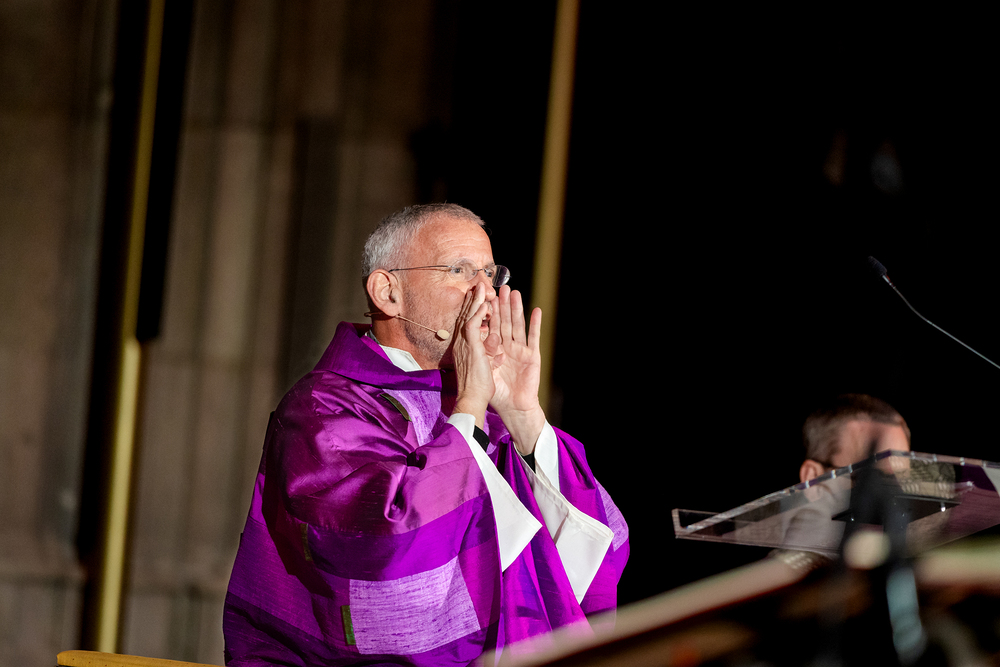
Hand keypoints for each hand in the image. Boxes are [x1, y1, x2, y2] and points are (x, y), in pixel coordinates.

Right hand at [450, 283, 494, 427]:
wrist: (473, 399)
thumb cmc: (478, 388)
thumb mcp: (484, 368)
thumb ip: (489, 356)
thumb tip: (498, 351)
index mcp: (466, 348)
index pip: (469, 324)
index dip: (473, 310)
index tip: (478, 298)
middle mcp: (462, 343)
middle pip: (467, 316)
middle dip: (472, 301)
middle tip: (476, 286)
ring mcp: (465, 344)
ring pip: (469, 317)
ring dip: (475, 301)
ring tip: (480, 287)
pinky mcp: (471, 347)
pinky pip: (473, 325)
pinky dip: (478, 313)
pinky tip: (484, 303)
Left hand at [488, 286, 545, 453]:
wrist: (510, 406)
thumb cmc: (492, 390)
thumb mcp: (481, 364)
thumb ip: (477, 345)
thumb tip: (471, 326)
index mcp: (493, 348)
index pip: (490, 325)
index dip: (487, 309)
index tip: (484, 294)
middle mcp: (506, 346)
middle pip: (504, 321)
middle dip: (502, 304)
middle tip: (501, 287)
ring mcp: (520, 350)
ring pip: (517, 324)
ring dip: (517, 308)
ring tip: (515, 293)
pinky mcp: (531, 356)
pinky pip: (533, 337)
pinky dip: (535, 324)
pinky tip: (536, 310)